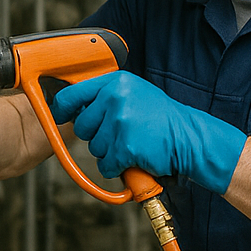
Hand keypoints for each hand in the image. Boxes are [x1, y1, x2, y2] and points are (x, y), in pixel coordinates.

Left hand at [49, 71, 247, 192]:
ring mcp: (120, 122)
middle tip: (120, 136)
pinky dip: (117, 168)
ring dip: (110, 153)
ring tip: (133, 144)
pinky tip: (134, 159)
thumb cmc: (162, 119)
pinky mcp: (125, 146)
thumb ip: (107, 96)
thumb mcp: (135, 94)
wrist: (190, 139)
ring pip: (94, 148)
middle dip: (96, 136)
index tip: (59, 117)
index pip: (72, 95)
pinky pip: (106, 165)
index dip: (61, 109)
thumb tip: (73, 107)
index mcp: (116, 82)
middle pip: (82, 126)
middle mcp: (115, 98)